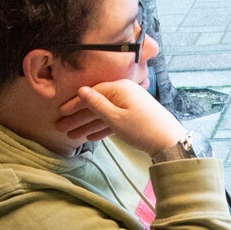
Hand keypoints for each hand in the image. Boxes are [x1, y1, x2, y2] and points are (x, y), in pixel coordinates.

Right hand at [63, 79, 183, 154]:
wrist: (170, 141)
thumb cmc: (142, 128)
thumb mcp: (115, 117)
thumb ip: (97, 104)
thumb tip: (81, 90)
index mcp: (120, 88)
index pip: (92, 93)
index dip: (74, 104)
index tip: (60, 112)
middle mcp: (125, 92)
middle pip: (96, 104)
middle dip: (78, 117)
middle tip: (60, 127)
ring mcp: (130, 104)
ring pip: (104, 114)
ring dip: (87, 125)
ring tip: (71, 136)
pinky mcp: (135, 116)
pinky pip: (114, 120)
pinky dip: (102, 128)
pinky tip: (90, 138)